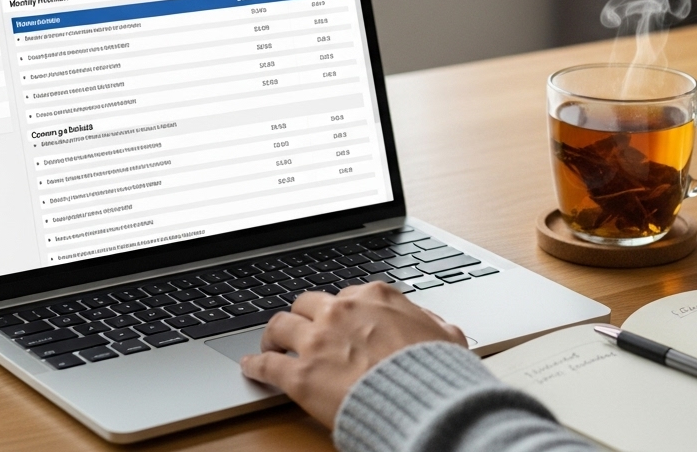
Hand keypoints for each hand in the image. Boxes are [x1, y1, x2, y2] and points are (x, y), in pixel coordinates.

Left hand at [240, 283, 466, 426]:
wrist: (423, 401)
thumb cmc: (436, 371)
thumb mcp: (446, 335)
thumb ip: (431, 324)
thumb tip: (432, 324)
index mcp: (375, 297)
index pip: (347, 295)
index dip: (340, 311)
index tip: (338, 321)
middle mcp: (341, 311)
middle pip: (307, 303)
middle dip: (303, 315)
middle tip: (299, 328)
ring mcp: (318, 341)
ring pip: (280, 325)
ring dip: (273, 334)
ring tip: (269, 343)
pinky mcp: (300, 375)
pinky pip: (266, 364)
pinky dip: (255, 364)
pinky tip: (250, 366)